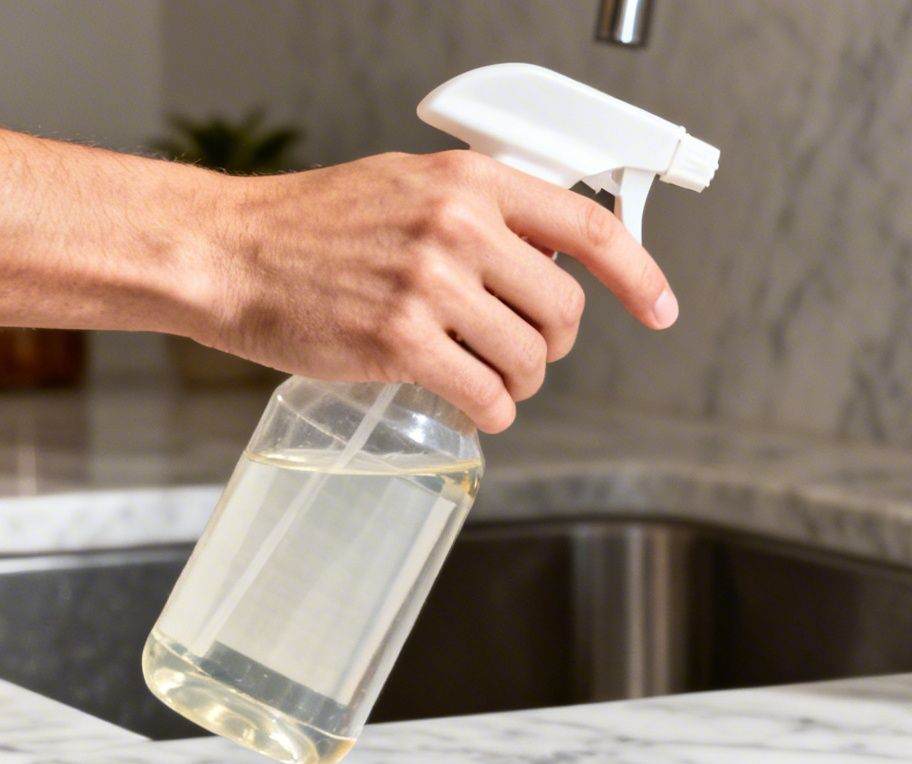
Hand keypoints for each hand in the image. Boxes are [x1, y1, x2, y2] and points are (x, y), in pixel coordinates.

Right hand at [197, 151, 676, 431]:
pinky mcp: (400, 341)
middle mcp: (459, 227)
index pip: (590, 229)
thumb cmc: (317, 225)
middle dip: (553, 343)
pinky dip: (493, 412)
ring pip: (530, 360)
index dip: (640, 275)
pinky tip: (475, 403)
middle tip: (520, 347)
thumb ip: (487, 212)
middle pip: (565, 310)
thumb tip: (560, 250)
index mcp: (470, 181)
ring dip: (519, 382)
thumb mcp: (413, 186)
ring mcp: (430, 285)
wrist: (229, 252)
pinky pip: (488, 397)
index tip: (660, 308)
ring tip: (485, 373)